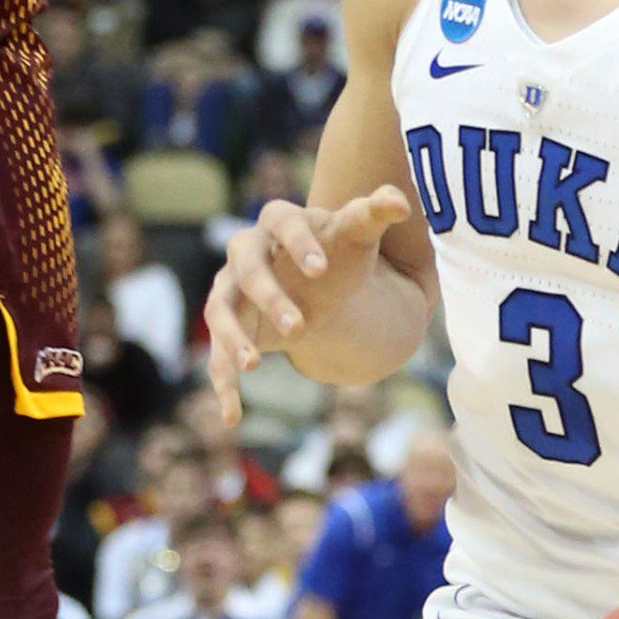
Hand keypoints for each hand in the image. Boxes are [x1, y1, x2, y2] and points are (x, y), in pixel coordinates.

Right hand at [203, 183, 408, 421]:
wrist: (316, 281)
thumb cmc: (338, 251)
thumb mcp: (357, 234)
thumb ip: (374, 213)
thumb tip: (400, 202)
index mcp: (278, 220)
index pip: (281, 221)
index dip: (298, 244)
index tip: (322, 271)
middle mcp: (246, 252)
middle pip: (246, 269)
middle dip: (269, 296)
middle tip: (300, 327)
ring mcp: (231, 289)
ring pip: (219, 310)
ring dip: (232, 337)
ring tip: (254, 366)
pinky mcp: (230, 326)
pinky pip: (217, 355)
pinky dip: (223, 386)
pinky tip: (232, 417)